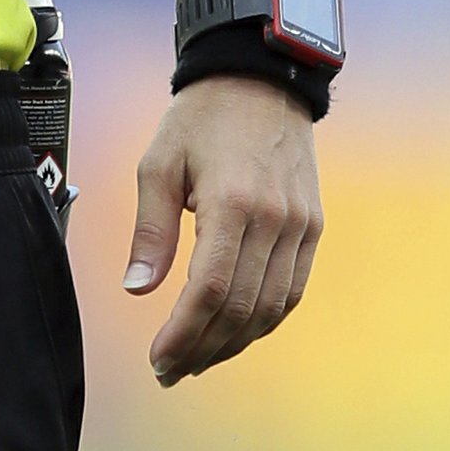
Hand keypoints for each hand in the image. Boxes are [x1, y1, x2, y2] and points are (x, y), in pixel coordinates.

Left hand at [122, 74, 321, 383]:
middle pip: (240, 309)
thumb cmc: (200, 119)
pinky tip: (235, 331)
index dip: (183, 335)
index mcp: (232, 203)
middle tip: (171, 370)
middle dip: (203, 349)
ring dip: (233, 342)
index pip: (209, 291)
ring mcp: (300, 226)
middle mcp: (274, 220)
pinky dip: (264, 319)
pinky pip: (292, 290)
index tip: (159, 360)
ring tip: (197, 358)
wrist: (261, 80)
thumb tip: (136, 289)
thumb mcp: (159, 163)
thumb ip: (151, 230)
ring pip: (270, 308)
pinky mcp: (313, 227)